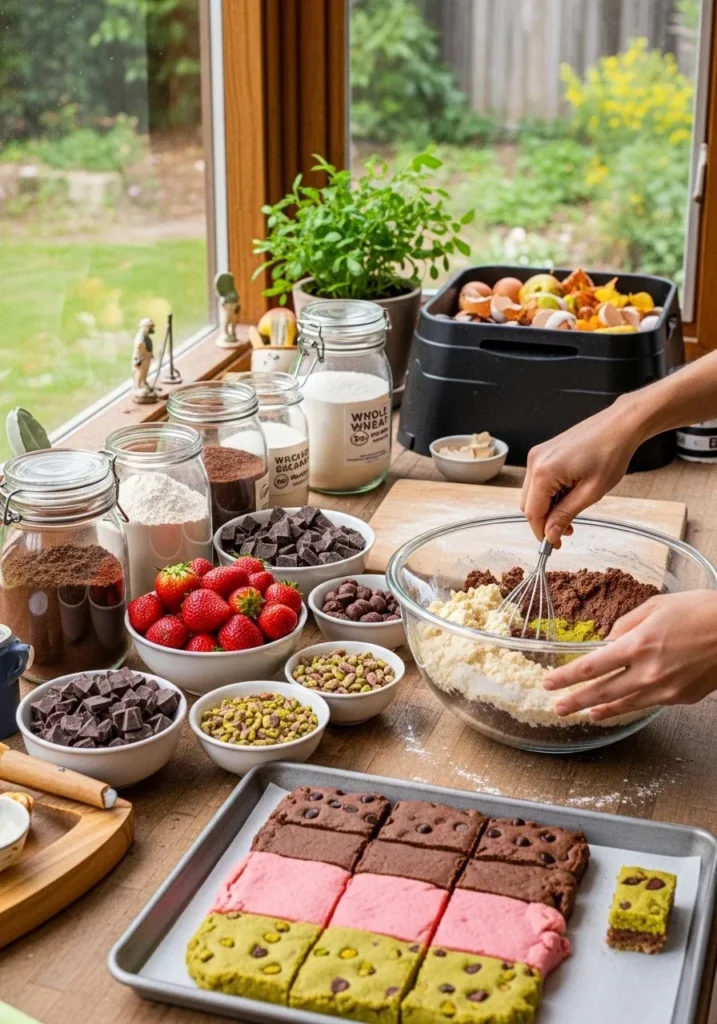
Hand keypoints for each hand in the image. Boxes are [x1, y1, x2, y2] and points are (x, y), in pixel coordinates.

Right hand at [520, 403, 640, 545]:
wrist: (619, 425)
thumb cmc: (610, 453)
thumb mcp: (591, 492)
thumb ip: (566, 514)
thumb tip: (550, 534)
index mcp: (544, 472)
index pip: (533, 513)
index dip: (542, 532)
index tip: (554, 545)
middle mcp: (535, 461)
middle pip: (528, 504)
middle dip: (544, 521)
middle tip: (566, 531)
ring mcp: (538, 455)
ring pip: (532, 493)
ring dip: (547, 508)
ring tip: (571, 512)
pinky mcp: (544, 452)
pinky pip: (538, 480)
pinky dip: (549, 494)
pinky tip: (568, 495)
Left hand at [543, 591, 716, 719]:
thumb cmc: (701, 611)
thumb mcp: (656, 606)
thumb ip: (626, 624)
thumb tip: (609, 640)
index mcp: (637, 645)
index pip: (590, 667)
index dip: (565, 677)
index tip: (549, 683)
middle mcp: (647, 672)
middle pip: (600, 691)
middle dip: (574, 701)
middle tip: (556, 707)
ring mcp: (665, 689)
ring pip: (623, 704)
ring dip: (599, 709)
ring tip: (583, 713)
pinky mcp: (680, 699)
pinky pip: (648, 703)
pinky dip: (629, 705)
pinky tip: (619, 706)